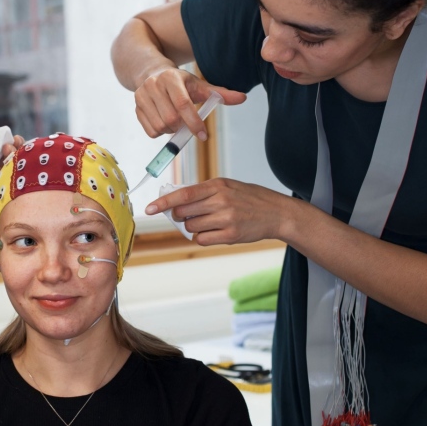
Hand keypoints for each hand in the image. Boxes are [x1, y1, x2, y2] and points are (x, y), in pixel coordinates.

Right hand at [134, 68, 245, 138]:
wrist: (150, 73)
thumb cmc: (179, 82)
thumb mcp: (198, 85)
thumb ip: (218, 93)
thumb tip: (242, 98)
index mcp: (170, 78)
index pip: (183, 104)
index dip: (194, 122)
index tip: (204, 135)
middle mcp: (153, 86)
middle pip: (170, 119)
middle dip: (183, 127)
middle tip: (188, 126)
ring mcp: (141, 97)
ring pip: (159, 127)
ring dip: (171, 131)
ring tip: (176, 123)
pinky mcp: (136, 108)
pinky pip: (150, 131)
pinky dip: (161, 133)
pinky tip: (165, 123)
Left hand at [145, 178, 291, 245]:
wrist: (277, 213)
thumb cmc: (249, 198)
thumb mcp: (227, 186)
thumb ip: (203, 192)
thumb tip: (176, 202)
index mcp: (217, 186)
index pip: (183, 194)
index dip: (164, 202)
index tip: (149, 209)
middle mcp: (220, 201)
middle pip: (184, 213)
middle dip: (181, 216)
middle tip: (191, 214)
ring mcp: (226, 219)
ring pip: (192, 228)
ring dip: (194, 227)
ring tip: (210, 222)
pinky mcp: (231, 235)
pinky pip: (203, 239)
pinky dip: (204, 237)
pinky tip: (215, 231)